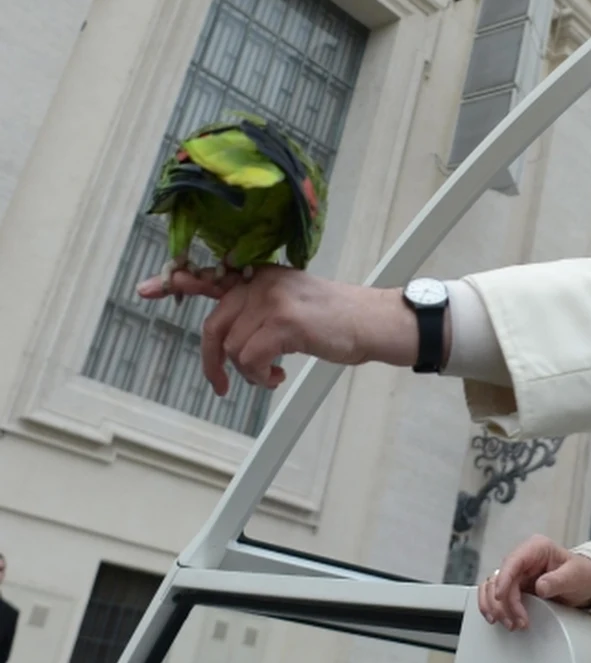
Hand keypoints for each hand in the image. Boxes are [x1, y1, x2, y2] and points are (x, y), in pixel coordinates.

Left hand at [135, 265, 415, 395]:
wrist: (372, 323)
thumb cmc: (336, 320)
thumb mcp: (291, 303)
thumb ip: (258, 308)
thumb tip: (228, 334)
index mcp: (262, 277)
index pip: (212, 276)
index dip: (177, 282)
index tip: (147, 289)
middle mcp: (262, 283)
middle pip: (215, 325)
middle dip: (212, 362)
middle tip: (222, 386)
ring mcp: (272, 300)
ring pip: (233, 348)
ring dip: (249, 373)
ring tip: (272, 376)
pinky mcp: (284, 322)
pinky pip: (250, 359)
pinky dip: (260, 377)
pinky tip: (278, 377)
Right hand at [478, 534, 590, 629]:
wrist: (586, 584)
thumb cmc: (581, 575)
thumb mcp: (575, 576)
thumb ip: (558, 580)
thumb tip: (540, 587)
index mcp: (536, 548)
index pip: (512, 561)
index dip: (503, 579)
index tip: (500, 597)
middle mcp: (523, 558)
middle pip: (500, 577)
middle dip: (504, 602)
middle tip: (516, 621)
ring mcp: (517, 572)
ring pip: (492, 587)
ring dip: (497, 607)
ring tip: (511, 624)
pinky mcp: (515, 586)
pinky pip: (495, 595)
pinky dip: (493, 607)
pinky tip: (497, 618)